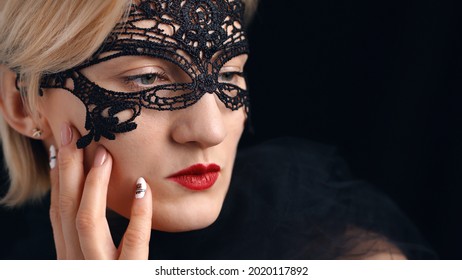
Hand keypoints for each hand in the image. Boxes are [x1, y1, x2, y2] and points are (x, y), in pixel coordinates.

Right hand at [49, 123, 151, 258]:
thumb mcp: (97, 259)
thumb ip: (93, 237)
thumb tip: (94, 193)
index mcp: (71, 256)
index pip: (59, 212)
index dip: (57, 178)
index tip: (59, 147)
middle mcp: (78, 262)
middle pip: (67, 209)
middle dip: (67, 168)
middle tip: (71, 132)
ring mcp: (101, 268)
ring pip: (87, 221)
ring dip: (94, 183)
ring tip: (103, 153)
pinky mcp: (129, 273)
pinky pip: (135, 240)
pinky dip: (139, 212)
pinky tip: (141, 186)